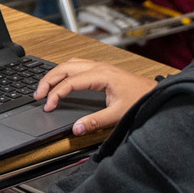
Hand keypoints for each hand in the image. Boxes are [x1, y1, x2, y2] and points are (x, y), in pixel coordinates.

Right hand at [35, 60, 153, 136]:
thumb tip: (76, 129)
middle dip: (48, 80)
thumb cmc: (140, 100)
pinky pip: (78, 65)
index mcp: (101, 75)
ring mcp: (100, 66)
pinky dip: (64, 71)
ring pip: (70, 63)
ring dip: (55, 73)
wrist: (155, 94)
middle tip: (37, 94)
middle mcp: (99, 67)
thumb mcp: (118, 115)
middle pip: (65, 67)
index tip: (47, 106)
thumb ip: (95, 122)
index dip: (56, 94)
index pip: (70, 82)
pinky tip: (61, 79)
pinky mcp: (102, 69)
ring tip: (44, 87)